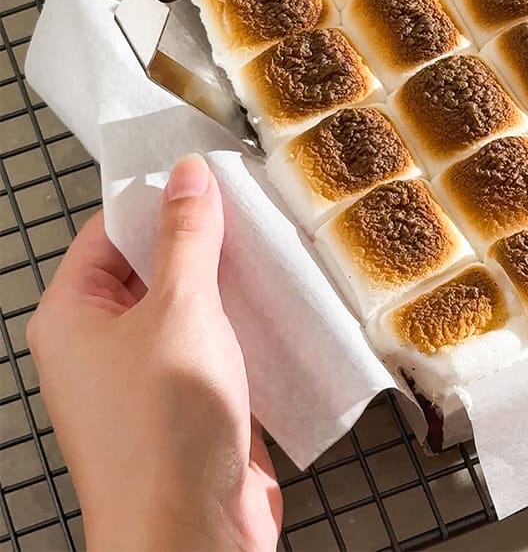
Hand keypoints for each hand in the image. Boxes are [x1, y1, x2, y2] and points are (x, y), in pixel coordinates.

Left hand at [28, 155, 281, 549]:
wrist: (189, 533)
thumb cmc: (163, 430)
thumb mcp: (181, 310)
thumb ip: (188, 238)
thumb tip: (187, 174)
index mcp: (72, 318)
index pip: (108, 233)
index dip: (158, 200)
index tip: (211, 174)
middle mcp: (102, 347)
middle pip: (154, 269)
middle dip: (208, 243)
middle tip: (258, 208)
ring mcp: (149, 380)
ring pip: (196, 311)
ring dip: (238, 288)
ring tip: (283, 253)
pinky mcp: (194, 407)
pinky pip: (223, 350)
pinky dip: (253, 331)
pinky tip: (291, 311)